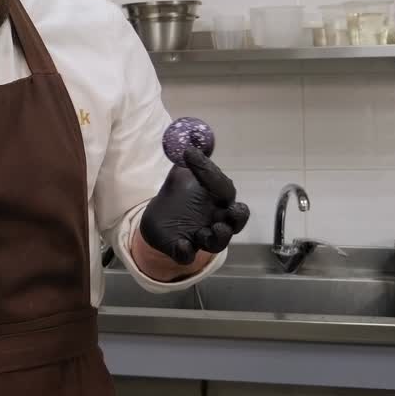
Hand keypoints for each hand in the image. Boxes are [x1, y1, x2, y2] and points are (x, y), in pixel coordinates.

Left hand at [139, 148, 249, 264]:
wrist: (156, 217)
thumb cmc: (178, 194)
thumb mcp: (182, 173)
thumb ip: (191, 160)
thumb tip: (194, 140)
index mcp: (217, 199)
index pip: (223, 187)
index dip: (211, 174)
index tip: (191, 156)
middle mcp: (216, 219)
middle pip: (236, 221)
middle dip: (238, 217)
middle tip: (232, 211)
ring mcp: (201, 236)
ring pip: (218, 243)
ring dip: (219, 236)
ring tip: (211, 228)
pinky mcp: (183, 249)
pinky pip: (188, 255)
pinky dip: (187, 251)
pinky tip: (182, 243)